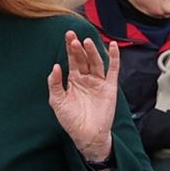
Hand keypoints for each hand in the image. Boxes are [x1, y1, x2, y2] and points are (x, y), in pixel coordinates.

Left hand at [47, 31, 119, 162]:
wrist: (86, 134)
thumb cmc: (71, 119)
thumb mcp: (57, 101)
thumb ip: (55, 83)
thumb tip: (55, 66)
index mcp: (73, 80)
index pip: (72, 60)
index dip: (70, 48)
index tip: (67, 36)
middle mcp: (86, 78)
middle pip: (83, 59)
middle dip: (78, 47)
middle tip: (73, 36)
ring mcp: (98, 82)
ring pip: (96, 62)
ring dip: (92, 51)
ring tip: (86, 41)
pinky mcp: (110, 87)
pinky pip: (113, 70)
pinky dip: (114, 58)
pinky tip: (112, 47)